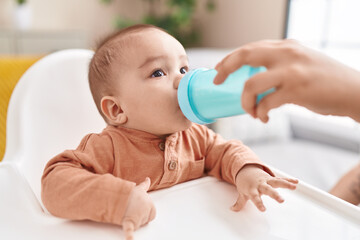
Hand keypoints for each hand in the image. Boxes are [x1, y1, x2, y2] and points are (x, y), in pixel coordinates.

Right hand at [122, 177, 155, 239]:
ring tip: (126, 211)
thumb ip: (145, 185)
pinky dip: (129, 236)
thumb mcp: (140, 188)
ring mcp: (138, 217)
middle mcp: (146, 211)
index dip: (144, 212)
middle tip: (131, 209)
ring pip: (136, 225)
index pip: (151, 214)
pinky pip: (129, 231)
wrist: (117, 193)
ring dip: (131, 220)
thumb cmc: (129, 192)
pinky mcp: (128, 222)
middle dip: (137, 216)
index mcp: (151, 205)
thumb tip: (148, 179)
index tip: (138, 207)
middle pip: (143, 220)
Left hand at [214, 39, 359, 122]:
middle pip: (244, 55)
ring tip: (250, 112)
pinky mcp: (297, 89)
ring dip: (245, 101)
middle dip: (225, 68)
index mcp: (286, 46)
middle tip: (217, 82)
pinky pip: (266, 103)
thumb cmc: (326, 81)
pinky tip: (264, 118)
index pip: (250, 47)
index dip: (230, 58)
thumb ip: (280, 64)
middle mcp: (287, 53)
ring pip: (251, 84)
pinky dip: (260, 112)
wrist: (354, 91)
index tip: (219, 70)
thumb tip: (255, 76)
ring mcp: (292, 71)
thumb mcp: (301, 62)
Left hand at [232, 165, 297, 211]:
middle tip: (282, 200)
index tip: (264, 209)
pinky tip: (296, 182)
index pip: (255, 198)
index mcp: (252, 189)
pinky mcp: (272, 178)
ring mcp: (267, 180)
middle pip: (268, 190)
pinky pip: (281, 179)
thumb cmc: (245, 184)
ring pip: (276, 182)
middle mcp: (260, 185)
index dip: (259, 203)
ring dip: (285, 184)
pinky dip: (288, 180)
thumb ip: (239, 202)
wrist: (246, 170)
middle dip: (275, 195)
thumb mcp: (242, 193)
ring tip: (294, 187)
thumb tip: (233, 209)